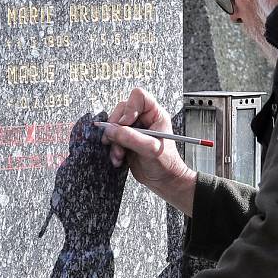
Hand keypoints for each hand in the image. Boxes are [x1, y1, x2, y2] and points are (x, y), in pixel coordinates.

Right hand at [98, 88, 196, 214]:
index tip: (126, 123)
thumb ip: (131, 138)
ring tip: (119, 155)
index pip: (139, 96)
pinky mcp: (127, 139)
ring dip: (113, 141)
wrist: (164, 181)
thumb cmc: (165, 164)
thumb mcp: (150, 149)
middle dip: (117, 128)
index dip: (129, 108)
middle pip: (121, 109)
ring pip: (114, 124)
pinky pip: (112, 137)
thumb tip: (111, 129)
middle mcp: (144, 118)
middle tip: (118, 143)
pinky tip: (119, 159)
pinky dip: (112, 148)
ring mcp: (135, 129)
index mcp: (155, 114)